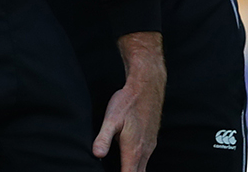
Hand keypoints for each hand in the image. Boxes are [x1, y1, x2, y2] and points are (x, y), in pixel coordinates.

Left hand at [95, 31, 164, 171]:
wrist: (147, 85)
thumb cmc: (128, 101)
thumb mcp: (111, 119)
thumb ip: (104, 138)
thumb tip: (97, 155)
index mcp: (134, 150)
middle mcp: (145, 151)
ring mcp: (150, 145)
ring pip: (143, 169)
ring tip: (124, 171)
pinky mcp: (151, 139)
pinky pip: (145, 160)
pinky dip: (138, 167)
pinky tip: (130, 164)